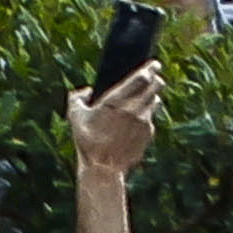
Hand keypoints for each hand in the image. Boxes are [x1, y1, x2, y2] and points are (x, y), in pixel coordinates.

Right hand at [68, 60, 162, 174]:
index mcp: (116, 100)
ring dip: (152, 97)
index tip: (155, 64)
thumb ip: (77, 98)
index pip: (143, 77)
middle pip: (156, 86)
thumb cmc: (87, 141)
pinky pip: (151, 118)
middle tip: (153, 78)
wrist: (103, 168)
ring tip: (144, 99)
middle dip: (156, 80)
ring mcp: (144, 121)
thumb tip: (86, 91)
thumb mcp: (75, 117)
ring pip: (156, 101)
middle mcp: (134, 108)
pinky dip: (147, 116)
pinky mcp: (149, 133)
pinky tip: (136, 121)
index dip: (151, 68)